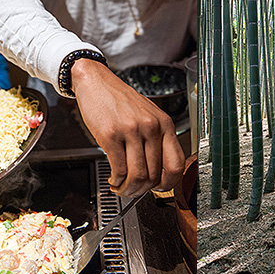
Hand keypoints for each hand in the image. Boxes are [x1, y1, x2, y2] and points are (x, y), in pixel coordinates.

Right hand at [70, 58, 183, 196]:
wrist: (97, 82)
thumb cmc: (122, 101)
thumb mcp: (149, 116)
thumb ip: (157, 140)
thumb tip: (158, 173)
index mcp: (165, 124)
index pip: (177, 164)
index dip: (168, 184)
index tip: (157, 188)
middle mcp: (151, 127)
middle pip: (155, 175)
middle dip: (142, 190)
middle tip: (133, 191)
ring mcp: (131, 131)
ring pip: (138, 176)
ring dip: (128, 189)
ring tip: (121, 187)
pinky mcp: (110, 135)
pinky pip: (119, 169)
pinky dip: (116, 181)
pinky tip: (113, 179)